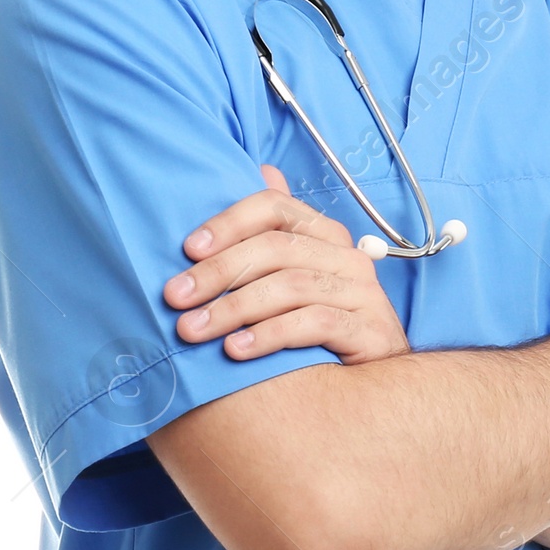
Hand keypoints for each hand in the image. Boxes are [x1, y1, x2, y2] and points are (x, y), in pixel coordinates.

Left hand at [164, 166, 410, 366]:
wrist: (374, 379)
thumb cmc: (320, 323)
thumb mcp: (295, 276)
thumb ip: (276, 229)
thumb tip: (264, 169)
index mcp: (323, 234)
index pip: (274, 208)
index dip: (228, 223)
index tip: (187, 250)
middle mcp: (346, 256)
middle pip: (276, 248)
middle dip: (218, 272)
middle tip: (175, 297)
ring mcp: (363, 292)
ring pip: (291, 286)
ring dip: (233, 307)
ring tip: (193, 330)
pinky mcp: (371, 330)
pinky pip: (316, 323)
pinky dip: (270, 335)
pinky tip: (236, 350)